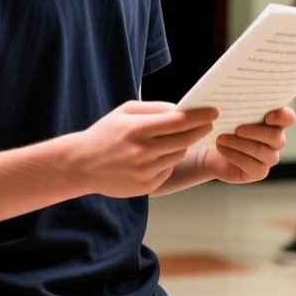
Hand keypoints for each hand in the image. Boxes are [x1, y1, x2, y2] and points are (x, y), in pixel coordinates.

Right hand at [74, 101, 216, 197]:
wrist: (81, 165)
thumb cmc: (106, 133)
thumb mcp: (126, 112)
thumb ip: (155, 109)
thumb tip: (182, 109)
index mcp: (138, 129)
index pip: (179, 121)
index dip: (200, 116)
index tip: (214, 112)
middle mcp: (143, 152)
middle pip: (185, 140)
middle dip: (200, 130)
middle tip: (208, 123)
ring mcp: (145, 172)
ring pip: (178, 155)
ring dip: (183, 145)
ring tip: (178, 138)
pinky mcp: (146, 187)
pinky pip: (168, 170)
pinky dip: (168, 161)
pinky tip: (159, 155)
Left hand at [202, 107, 293, 183]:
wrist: (211, 149)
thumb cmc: (223, 126)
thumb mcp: (229, 114)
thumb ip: (234, 107)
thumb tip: (225, 103)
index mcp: (274, 121)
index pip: (288, 118)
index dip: (282, 117)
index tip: (267, 116)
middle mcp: (276, 140)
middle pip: (275, 136)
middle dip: (255, 132)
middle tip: (237, 129)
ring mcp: (269, 157)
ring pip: (262, 151)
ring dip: (239, 144)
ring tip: (221, 139)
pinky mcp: (259, 172)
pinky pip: (252, 165)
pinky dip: (234, 155)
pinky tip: (221, 148)